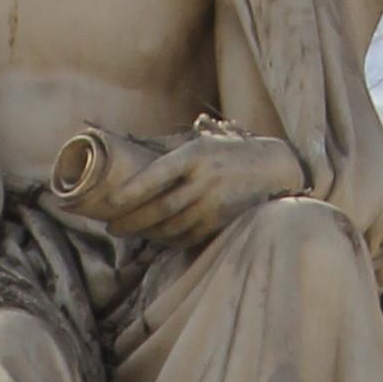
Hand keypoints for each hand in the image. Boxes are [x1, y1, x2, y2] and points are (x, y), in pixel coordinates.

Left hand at [92, 126, 304, 247]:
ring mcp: (214, 205)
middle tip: (111, 227)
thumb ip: (170, 148)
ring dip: (146, 233)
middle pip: (160, 208)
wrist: (272, 168)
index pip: (157, 176)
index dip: (131, 191)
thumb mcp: (202, 141)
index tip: (110, 203)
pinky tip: (154, 237)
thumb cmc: (229, 152)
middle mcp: (205, 180)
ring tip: (128, 232)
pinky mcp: (220, 224)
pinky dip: (166, 240)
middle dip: (131, 221)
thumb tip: (130, 147)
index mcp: (196, 155)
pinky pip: (186, 237)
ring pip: (171, 227)